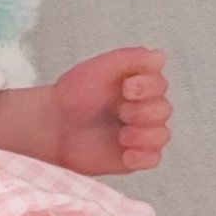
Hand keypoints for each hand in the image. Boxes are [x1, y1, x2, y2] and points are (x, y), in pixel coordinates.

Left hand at [51, 46, 171, 174]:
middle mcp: (143, 109)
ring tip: (122, 135)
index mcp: (139, 86)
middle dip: (145, 111)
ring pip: (161, 135)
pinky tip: (127, 154)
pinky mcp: (131, 156)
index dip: (149, 86)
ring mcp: (139, 133)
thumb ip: (131, 58)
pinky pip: (152, 159)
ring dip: (145, 134)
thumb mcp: (100, 68)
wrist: (51, 123)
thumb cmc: (74, 94)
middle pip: (163, 110)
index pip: (160, 85)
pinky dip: (144, 156)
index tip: (127, 88)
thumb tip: (160, 56)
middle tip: (122, 112)